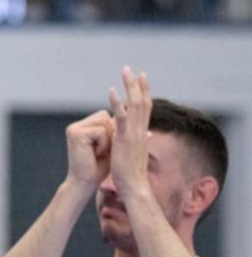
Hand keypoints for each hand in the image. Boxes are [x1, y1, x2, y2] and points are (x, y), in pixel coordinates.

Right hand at [64, 110, 114, 189]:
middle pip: (105, 116)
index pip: (105, 116)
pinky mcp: (75, 134)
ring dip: (107, 139)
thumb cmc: (99, 168)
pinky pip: (100, 131)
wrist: (85, 183)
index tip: (101, 149)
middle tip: (99, 151)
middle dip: (109, 134)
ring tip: (97, 152)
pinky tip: (93, 154)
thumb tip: (149, 132)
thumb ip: (121, 133)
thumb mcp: (112, 146)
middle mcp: (76, 125)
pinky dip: (102, 144)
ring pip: (104, 122)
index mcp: (82, 127)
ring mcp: (74, 128)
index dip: (111, 132)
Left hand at [107, 66, 153, 195]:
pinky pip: (121, 117)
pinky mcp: (123, 139)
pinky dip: (117, 103)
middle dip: (137, 84)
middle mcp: (140, 131)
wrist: (135, 188)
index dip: (144, 93)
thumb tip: (140, 139)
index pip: (145, 109)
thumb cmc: (132, 175)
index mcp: (142, 134)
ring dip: (129, 87)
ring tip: (125, 72)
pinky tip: (111, 92)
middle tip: (132, 69)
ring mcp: (133, 134)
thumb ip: (137, 144)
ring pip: (134, 105)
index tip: (142, 79)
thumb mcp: (135, 155)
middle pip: (142, 102)